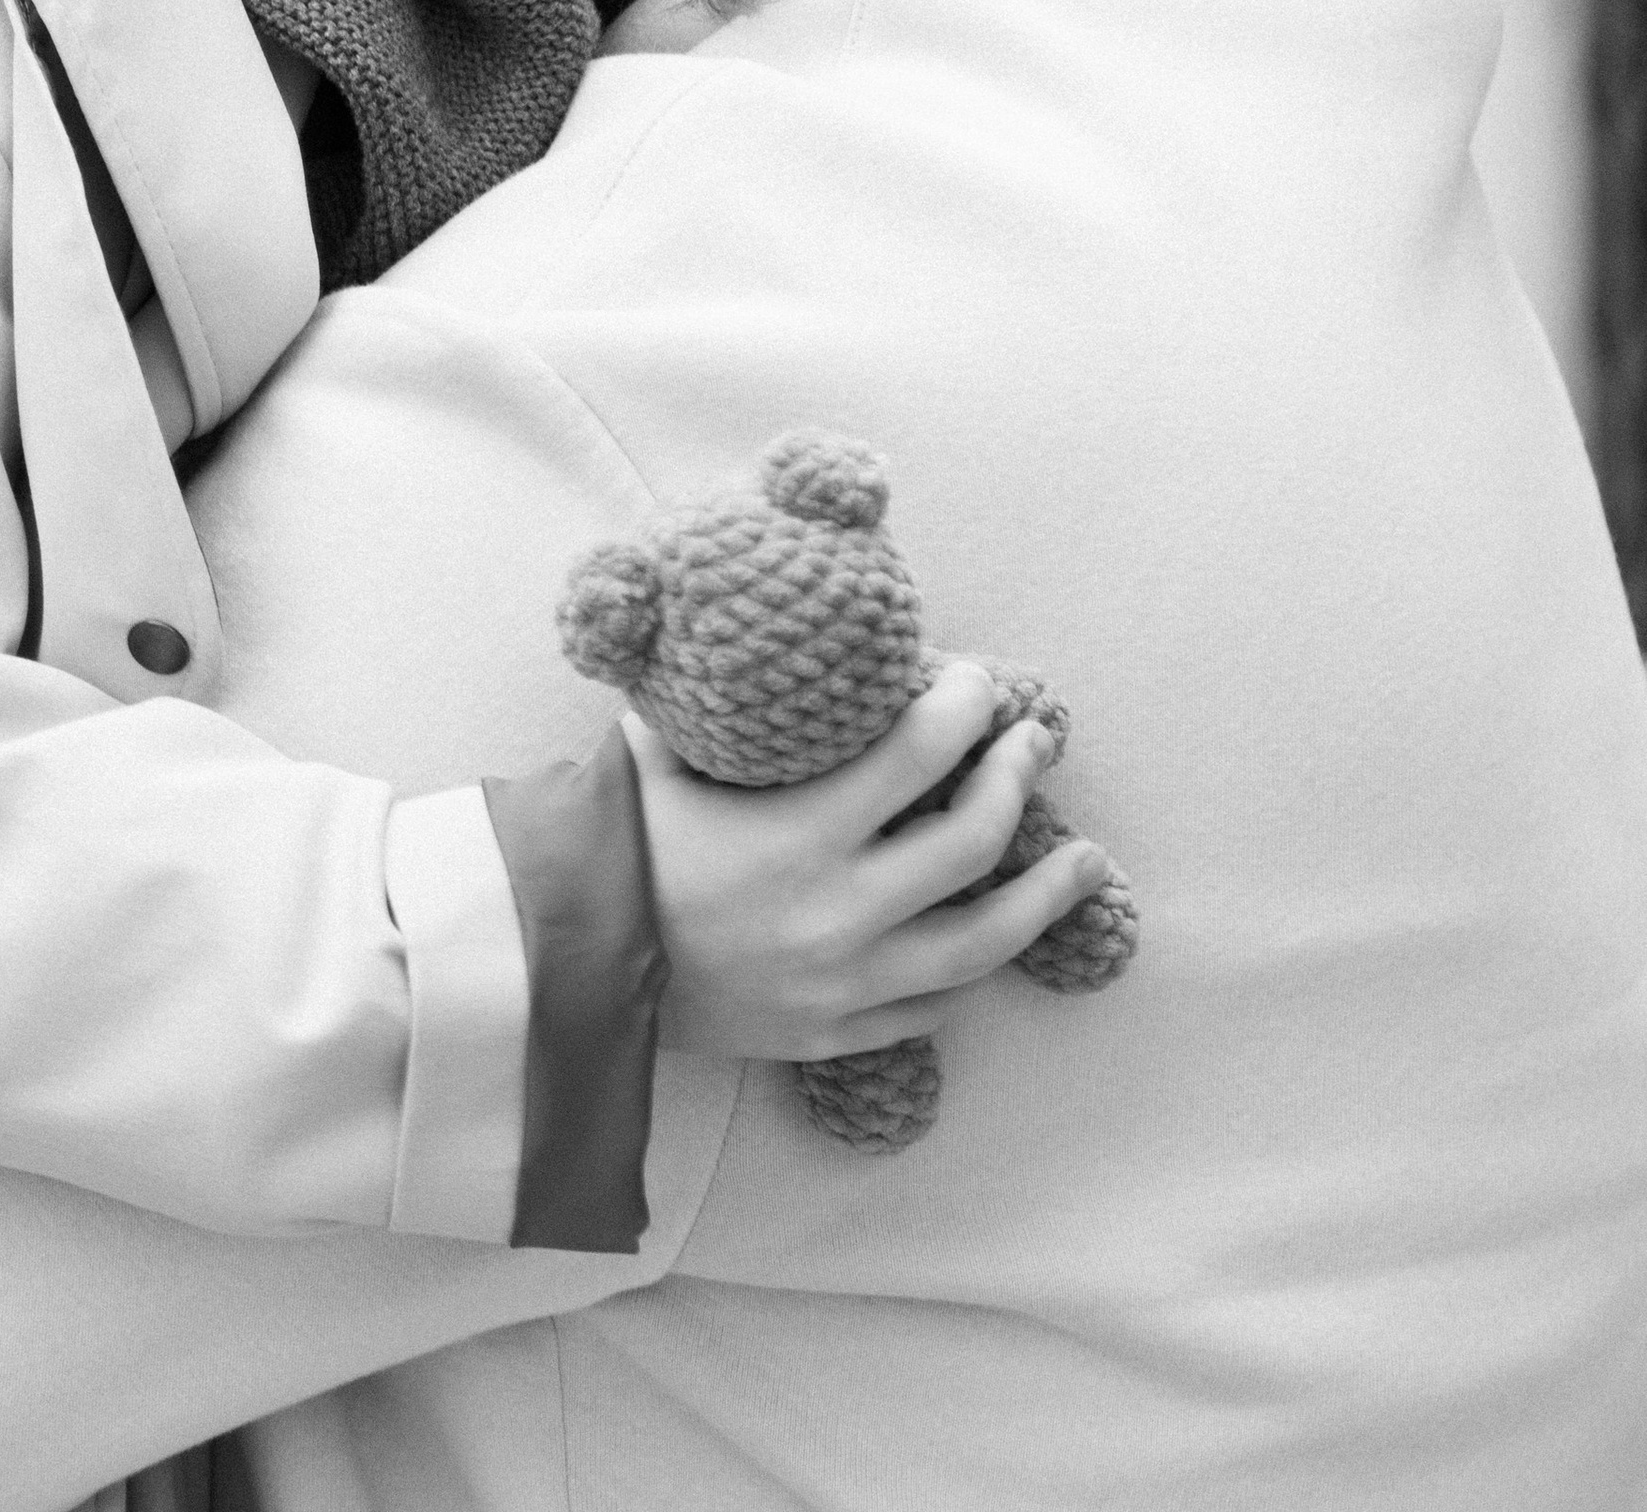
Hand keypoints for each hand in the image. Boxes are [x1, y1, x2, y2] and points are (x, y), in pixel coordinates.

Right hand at [634, 662, 1114, 1060]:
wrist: (565, 978)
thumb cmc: (609, 850)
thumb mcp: (652, 756)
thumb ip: (704, 697)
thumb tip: (725, 618)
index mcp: (798, 833)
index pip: (918, 754)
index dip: (962, 705)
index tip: (977, 680)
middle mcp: (837, 912)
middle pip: (972, 842)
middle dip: (1016, 778)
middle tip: (1035, 740)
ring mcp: (843, 985)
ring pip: (980, 944)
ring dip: (1044, 896)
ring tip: (1089, 861)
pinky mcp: (834, 1036)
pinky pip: (933, 1009)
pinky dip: (970, 973)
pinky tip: (995, 939)